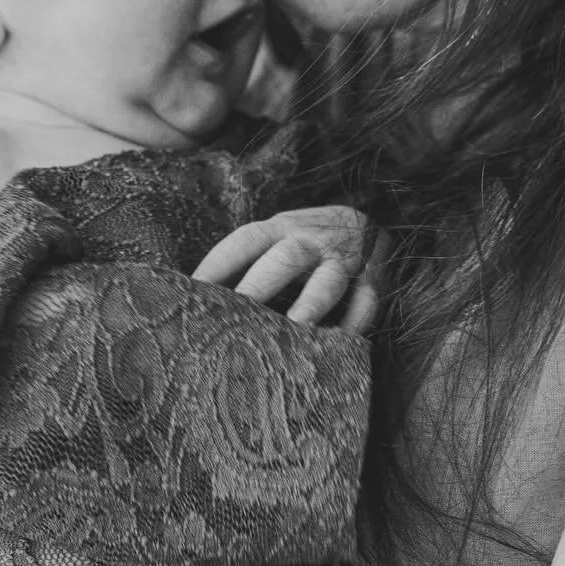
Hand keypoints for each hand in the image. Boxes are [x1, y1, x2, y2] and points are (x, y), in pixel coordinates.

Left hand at [192, 205, 388, 332]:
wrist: (368, 222)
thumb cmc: (306, 240)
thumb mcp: (277, 236)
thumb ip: (246, 260)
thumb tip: (195, 292)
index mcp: (280, 228)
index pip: (245, 241)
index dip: (218, 264)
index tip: (191, 290)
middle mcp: (310, 241)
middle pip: (285, 259)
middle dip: (260, 284)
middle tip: (236, 313)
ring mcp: (343, 261)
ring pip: (328, 280)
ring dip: (312, 302)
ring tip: (296, 325)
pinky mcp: (373, 279)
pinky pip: (366, 301)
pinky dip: (356, 321)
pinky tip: (342, 343)